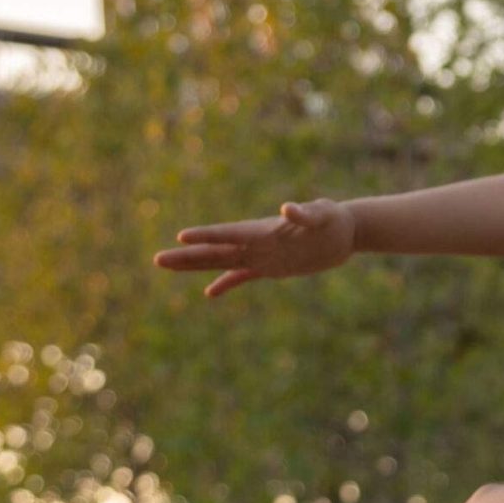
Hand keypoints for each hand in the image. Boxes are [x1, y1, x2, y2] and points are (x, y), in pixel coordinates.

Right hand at [154, 200, 356, 297]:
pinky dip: (227, 283)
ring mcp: (261, 255)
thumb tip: (287, 209)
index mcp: (264, 230)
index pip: (229, 233)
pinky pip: (243, 276)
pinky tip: (209, 293)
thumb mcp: (321, 215)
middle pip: (216, 250)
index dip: (207, 236)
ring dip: (196, 266)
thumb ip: (304, 214)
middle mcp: (257, 242)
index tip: (181, 237)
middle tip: (158, 259)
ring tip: (166, 265)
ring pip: (222, 262)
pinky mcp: (272, 267)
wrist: (345, 231)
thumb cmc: (334, 218)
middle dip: (188, 256)